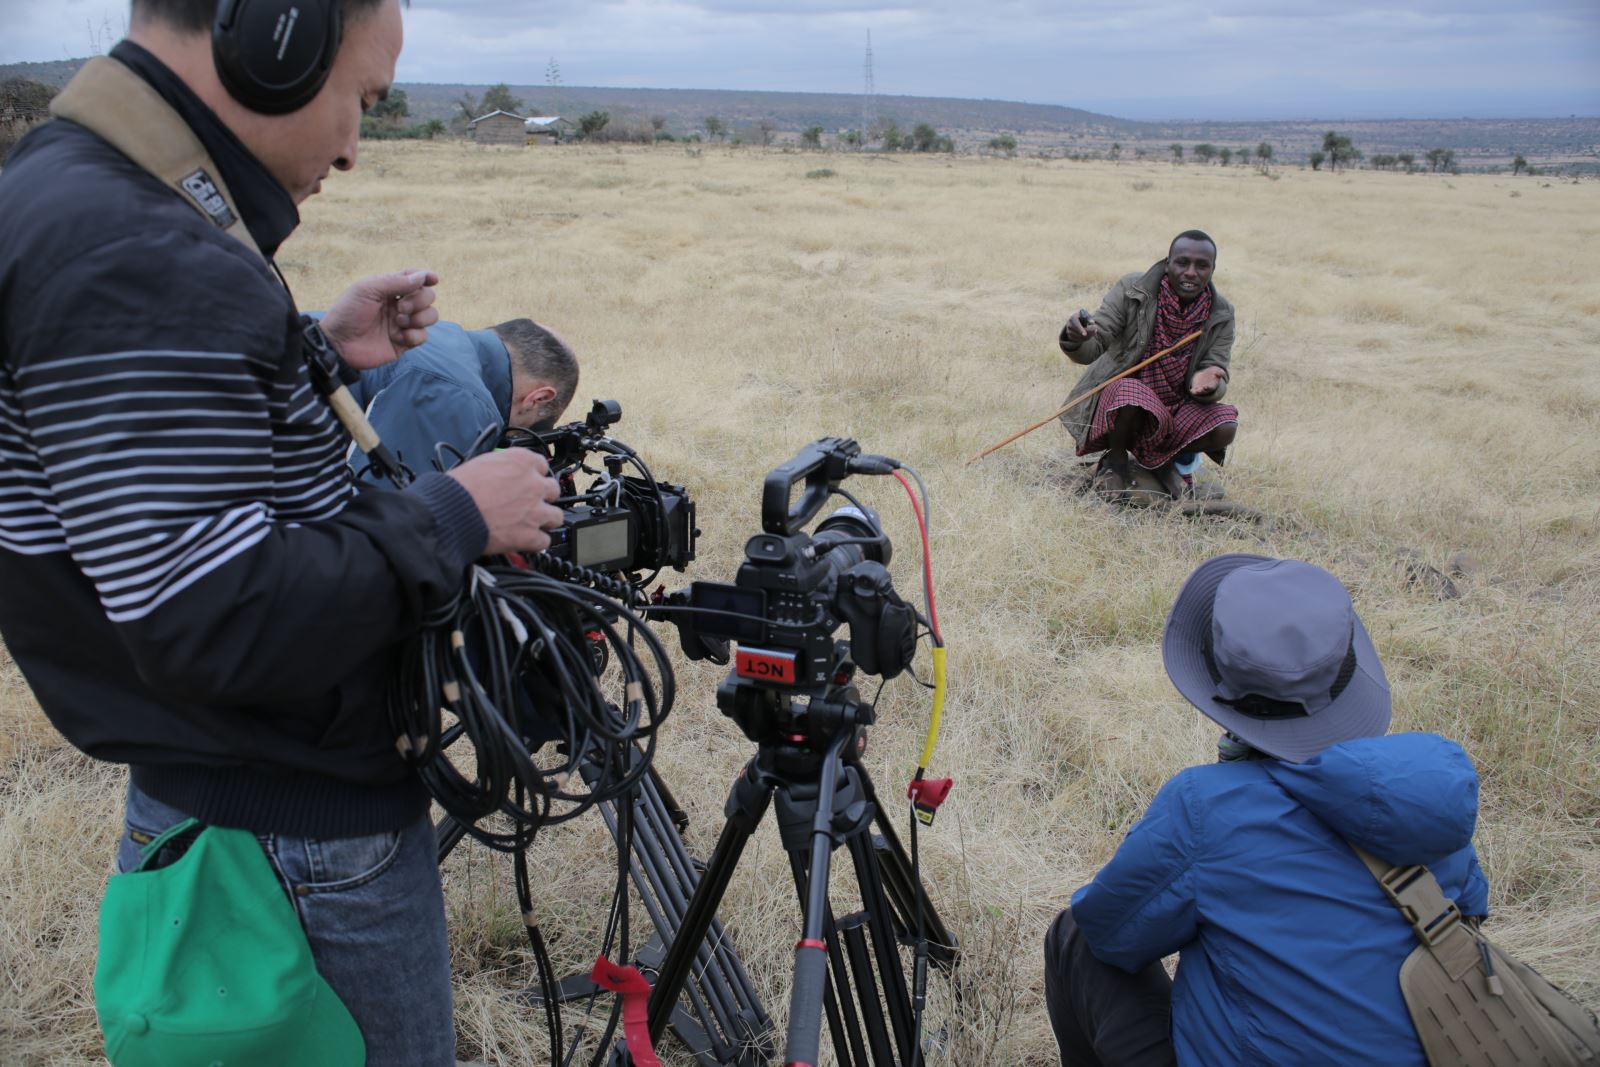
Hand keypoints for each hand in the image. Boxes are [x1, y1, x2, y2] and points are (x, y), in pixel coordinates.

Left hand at [321, 267, 440, 369]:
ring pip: (431, 316)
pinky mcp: (404, 343)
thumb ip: (395, 281)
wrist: (339, 343)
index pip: (415, 278)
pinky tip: (399, 337)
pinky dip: (414, 335)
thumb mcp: (368, 289)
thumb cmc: (348, 312)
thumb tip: (423, 276)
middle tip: (401, 308)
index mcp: (390, 289)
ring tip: (400, 321)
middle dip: (420, 300)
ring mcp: (403, 324)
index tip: (433, 279)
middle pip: (428, 296)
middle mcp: (400, 304)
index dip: (426, 276)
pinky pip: (423, 336)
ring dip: (420, 317)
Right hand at [448, 450, 562, 554]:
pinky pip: (544, 541)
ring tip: (530, 523)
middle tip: (528, 503)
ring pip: (556, 516)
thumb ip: (501, 468)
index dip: (534, 475)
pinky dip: (535, 542)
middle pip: (552, 490)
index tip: (529, 481)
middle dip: (542, 497)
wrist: (450, 513)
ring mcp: (535, 511)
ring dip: (544, 520)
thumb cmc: (458, 489)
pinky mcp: (529, 535)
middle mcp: (534, 485)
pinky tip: (525, 541)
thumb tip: (502, 474)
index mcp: (521, 462)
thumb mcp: (481, 464)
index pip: (541, 465)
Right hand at [1064, 309, 1097, 344]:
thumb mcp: (1086, 314)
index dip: (1080, 329)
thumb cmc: (1082, 317)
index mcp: (1073, 318)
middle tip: (1095, 331)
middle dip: (1087, 333)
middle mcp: (1069, 325)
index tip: (1085, 334)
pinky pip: (1078, 340)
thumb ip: (1089, 318)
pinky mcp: (1070, 337)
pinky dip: (1086, 338)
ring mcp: (1069, 332)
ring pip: (1078, 337)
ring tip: (1095, 331)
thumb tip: (1092, 322)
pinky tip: (1091, 334)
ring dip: (1088, 335)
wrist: (1076, 321)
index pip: (1075, 324)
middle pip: (1077, 332)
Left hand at [1190, 366, 1225, 396]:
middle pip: (1204, 391)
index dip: (1209, 387)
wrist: (1204, 374)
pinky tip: (1191, 390)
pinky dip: (1192, 391)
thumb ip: (1219, 372)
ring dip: (1197, 392)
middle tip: (1200, 389)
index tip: (1207, 386)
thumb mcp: (1216, 371)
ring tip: (1196, 391)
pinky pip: (1193, 391)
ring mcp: (1200, 389)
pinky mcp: (1195, 388)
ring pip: (1198, 392)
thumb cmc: (1212, 373)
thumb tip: (1222, 373)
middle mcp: (1206, 389)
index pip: (1211, 388)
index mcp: (1212, 385)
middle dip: (1202, 390)